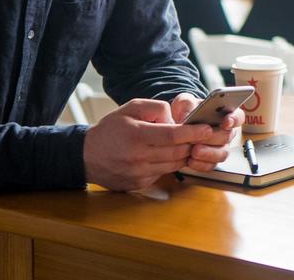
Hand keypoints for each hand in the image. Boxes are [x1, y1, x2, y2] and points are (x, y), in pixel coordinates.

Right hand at [83, 98, 214, 190]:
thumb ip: (157, 109)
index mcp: (137, 136)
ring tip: (185, 144)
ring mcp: (139, 174)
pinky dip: (169, 164)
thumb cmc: (111, 129)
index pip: (172, 135)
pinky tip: (165, 154)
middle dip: (193, 143)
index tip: (207, 129)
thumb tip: (177, 120)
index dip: (193, 133)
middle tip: (201, 136)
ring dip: (183, 154)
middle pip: (177, 152)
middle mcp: (138, 157)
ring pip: (174, 165)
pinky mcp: (140, 184)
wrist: (86, 156)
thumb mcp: (131, 108)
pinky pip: (164, 173)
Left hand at [168, 92, 244, 171]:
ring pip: (222, 153)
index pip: (238, 116)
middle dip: (214, 137)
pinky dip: (200, 164)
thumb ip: (187, 104)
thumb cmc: (185, 112)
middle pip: (227, 136)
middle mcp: (225, 132)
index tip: (225, 122)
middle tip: (201, 137)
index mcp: (225, 114)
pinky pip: (210, 165)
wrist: (175, 129)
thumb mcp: (184, 102)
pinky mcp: (210, 160)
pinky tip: (190, 160)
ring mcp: (219, 147)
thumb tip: (188, 116)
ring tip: (194, 151)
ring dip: (208, 153)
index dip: (234, 119)